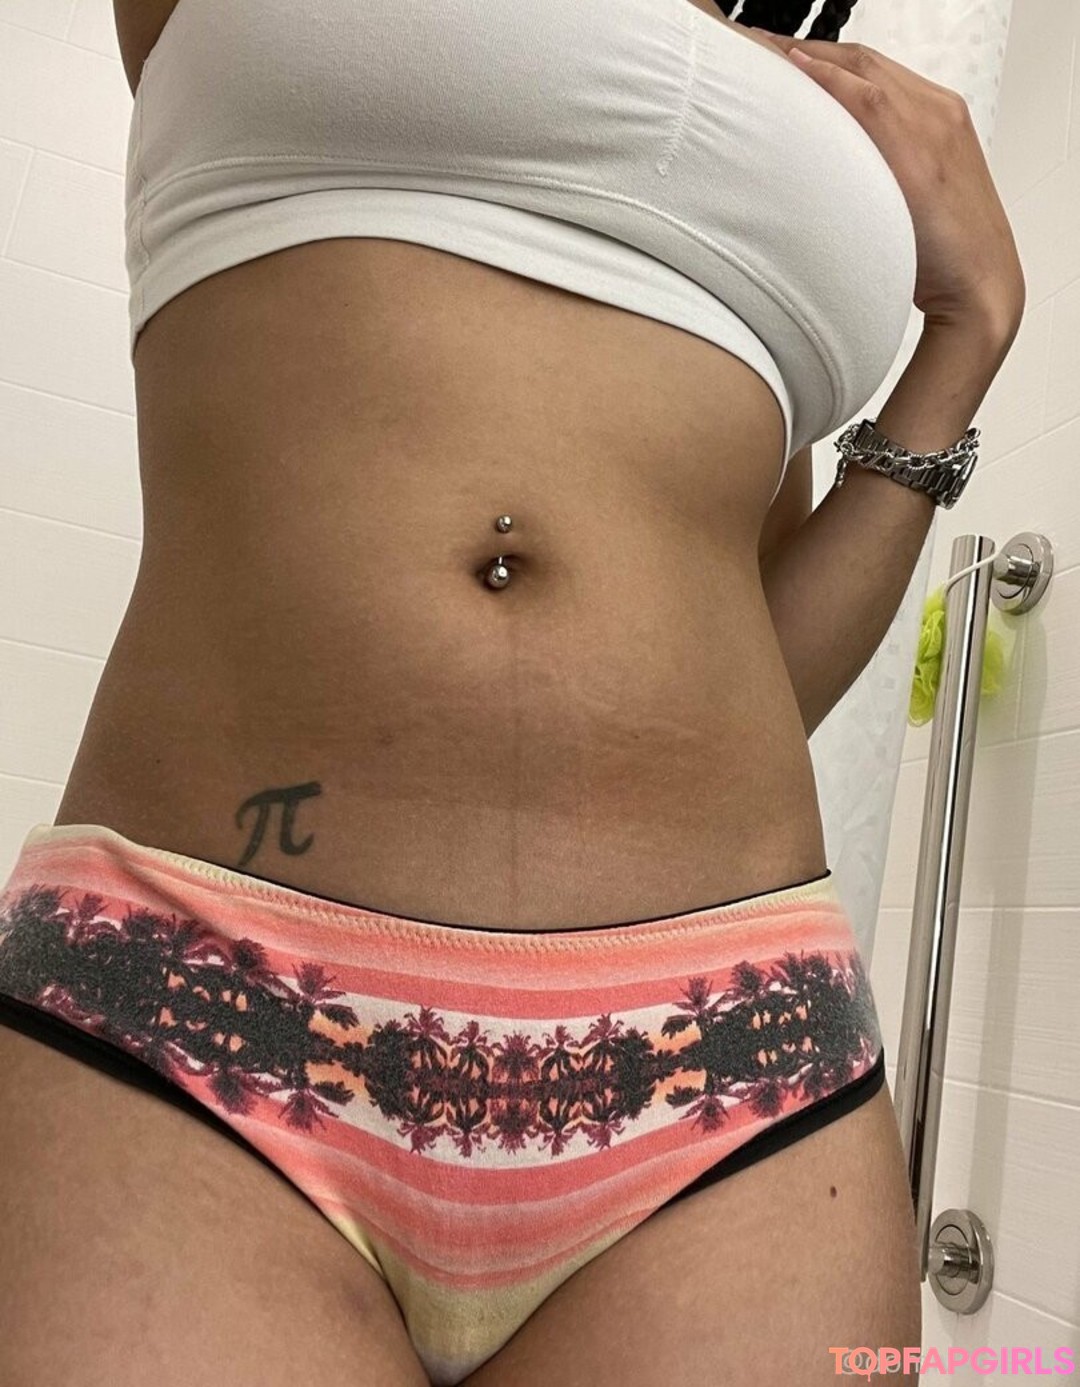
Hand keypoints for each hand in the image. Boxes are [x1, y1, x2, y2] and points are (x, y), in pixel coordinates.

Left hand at [753, 30, 1025, 338]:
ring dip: (810, 57)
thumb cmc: (940, 256)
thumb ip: (871, 175)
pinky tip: (796, 69)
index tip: (781, 59)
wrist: (978, 289)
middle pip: (864, 61)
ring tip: (761, 51)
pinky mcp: (922, 154)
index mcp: (937, 118)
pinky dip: (831, 79)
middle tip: (758, 46)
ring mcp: (934, 127)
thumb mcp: (903, 199)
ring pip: (864, 71)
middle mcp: (938, 112)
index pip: (871, 72)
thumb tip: (820, 179)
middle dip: (810, 50)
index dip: (824, 60)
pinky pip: (869, 100)